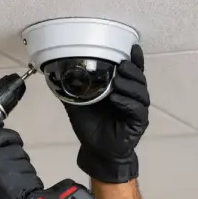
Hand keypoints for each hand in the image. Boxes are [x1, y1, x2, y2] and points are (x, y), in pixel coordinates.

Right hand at [0, 128, 42, 198]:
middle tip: (13, 170)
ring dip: (24, 173)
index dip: (13, 138)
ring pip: (28, 166)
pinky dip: (30, 185)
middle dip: (18, 160)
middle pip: (18, 151)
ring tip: (15, 183)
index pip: (4, 135)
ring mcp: (9, 173)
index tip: (16, 142)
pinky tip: (23, 190)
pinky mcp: (19, 187)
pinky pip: (33, 180)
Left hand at [64, 44, 149, 182]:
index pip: (132, 72)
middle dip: (131, 70)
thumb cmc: (91, 127)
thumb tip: (57, 74)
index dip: (134, 59)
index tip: (131, 47)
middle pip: (139, 79)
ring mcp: (137, 111)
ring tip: (118, 79)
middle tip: (121, 64)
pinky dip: (127, 102)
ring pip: (140, 92)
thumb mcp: (79, 104)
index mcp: (122, 90)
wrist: (96, 152)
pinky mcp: (138, 123)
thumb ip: (74, 89)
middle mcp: (133, 98)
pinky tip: (117, 97)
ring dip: (129, 84)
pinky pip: (136, 110)